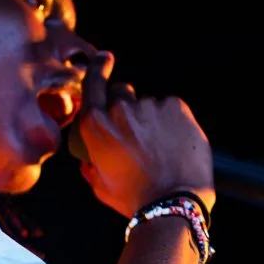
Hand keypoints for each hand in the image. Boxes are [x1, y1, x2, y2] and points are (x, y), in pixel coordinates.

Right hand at [74, 60, 214, 219]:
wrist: (174, 202)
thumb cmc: (135, 199)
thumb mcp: (102, 187)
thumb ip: (91, 168)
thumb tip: (88, 162)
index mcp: (97, 127)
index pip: (93, 84)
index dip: (98, 69)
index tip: (105, 61)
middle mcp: (120, 110)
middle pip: (122, 94)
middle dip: (126, 108)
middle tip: (137, 136)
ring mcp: (149, 106)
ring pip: (148, 105)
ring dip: (151, 120)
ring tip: (160, 148)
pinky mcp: (176, 107)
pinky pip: (170, 107)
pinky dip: (171, 121)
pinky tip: (174, 144)